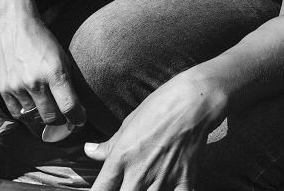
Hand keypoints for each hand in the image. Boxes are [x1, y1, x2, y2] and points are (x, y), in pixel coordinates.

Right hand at [0, 12, 84, 127]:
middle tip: (65, 118)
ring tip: (49, 110)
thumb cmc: (43, 40)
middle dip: (61, 120)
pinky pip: (18, 114)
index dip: (77, 118)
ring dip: (43, 117)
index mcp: (54, 72)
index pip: (69, 107)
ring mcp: (17, 87)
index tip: (80, 120)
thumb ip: (68, 82)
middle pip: (51, 117)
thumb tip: (76, 106)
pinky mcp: (4, 90)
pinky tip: (33, 108)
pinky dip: (27, 115)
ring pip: (34, 118)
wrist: (14, 26)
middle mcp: (35, 82)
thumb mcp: (63, 57)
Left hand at [84, 74, 222, 190]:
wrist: (193, 103)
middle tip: (127, 185)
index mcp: (121, 157)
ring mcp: (162, 180)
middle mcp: (138, 173)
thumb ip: (108, 144)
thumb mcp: (129, 123)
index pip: (100, 189)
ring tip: (147, 185)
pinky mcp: (184, 181)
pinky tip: (168, 189)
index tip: (102, 190)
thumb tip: (89, 150)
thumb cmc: (160, 106)